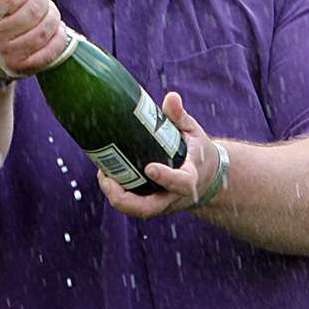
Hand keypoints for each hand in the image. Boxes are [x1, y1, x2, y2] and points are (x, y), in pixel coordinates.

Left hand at [96, 92, 222, 217]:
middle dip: (125, 199)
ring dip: (116, 197)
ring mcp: (162, 203)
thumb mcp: (193, 131)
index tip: (150, 168)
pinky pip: (133, 205)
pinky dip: (118, 194)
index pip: (182, 183)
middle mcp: (175, 196)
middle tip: (106, 179)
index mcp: (191, 177)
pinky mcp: (152, 203)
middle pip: (149, 208)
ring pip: (138, 210)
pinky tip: (106, 176)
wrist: (205, 177)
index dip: (166, 178)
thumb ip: (180, 117)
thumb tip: (171, 98)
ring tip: (102, 175)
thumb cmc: (196, 150)